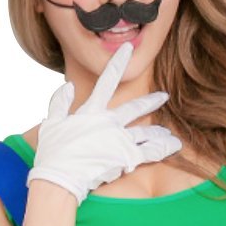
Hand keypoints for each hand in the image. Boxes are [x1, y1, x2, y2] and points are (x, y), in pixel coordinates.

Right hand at [26, 41, 182, 203]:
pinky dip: (163, 149)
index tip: (129, 48)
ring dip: (158, 133)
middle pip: (135, 108)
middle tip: (164, 96)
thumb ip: (59, 102)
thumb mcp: (51, 123)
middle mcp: (109, 122)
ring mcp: (119, 139)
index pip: (107, 81)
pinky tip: (173, 146)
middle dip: (151, 101)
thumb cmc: (53, 153)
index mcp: (90, 111)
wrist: (61, 177)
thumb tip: (68, 87)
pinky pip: (150, 151)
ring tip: (168, 135)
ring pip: (145, 133)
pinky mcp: (127, 157)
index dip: (118, 62)